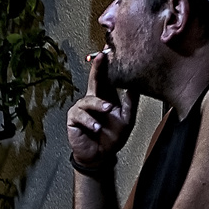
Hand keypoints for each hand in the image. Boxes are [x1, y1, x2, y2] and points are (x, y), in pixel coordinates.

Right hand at [67, 51, 137, 167]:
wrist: (100, 156)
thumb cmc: (111, 137)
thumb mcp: (126, 120)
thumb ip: (129, 103)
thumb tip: (135, 85)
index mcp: (105, 98)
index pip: (106, 79)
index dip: (107, 66)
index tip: (110, 52)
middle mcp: (92, 100)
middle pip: (94, 80)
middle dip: (97, 68)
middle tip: (101, 57)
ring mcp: (81, 109)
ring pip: (89, 100)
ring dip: (99, 105)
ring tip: (107, 110)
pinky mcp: (73, 119)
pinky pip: (80, 115)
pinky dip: (90, 121)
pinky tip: (97, 127)